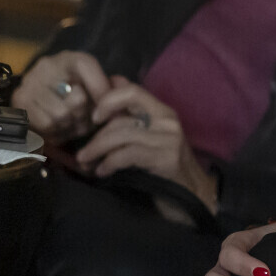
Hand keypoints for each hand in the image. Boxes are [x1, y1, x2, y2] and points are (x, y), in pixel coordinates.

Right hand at [12, 51, 111, 141]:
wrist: (41, 92)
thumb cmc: (75, 89)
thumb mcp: (94, 84)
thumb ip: (108, 89)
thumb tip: (118, 108)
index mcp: (69, 58)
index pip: (86, 66)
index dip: (101, 90)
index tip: (106, 105)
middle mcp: (45, 67)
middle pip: (77, 100)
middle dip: (86, 114)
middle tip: (86, 117)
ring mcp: (29, 85)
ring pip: (60, 116)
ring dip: (72, 125)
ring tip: (74, 122)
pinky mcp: (19, 104)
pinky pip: (46, 126)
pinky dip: (57, 132)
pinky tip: (60, 127)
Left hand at [74, 76, 216, 208]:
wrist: (194, 193)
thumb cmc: (166, 166)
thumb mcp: (149, 138)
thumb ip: (131, 116)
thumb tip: (111, 83)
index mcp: (163, 111)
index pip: (132, 91)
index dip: (108, 100)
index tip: (93, 118)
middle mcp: (167, 120)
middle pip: (122, 118)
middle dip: (96, 137)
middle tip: (82, 154)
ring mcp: (169, 138)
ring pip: (122, 136)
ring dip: (97, 150)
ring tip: (86, 163)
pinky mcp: (167, 158)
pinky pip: (128, 154)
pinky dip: (110, 163)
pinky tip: (102, 172)